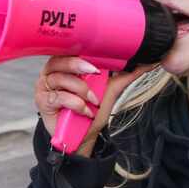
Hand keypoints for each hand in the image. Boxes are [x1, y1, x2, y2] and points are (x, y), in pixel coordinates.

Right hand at [34, 57, 156, 157]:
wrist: (83, 137)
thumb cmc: (91, 111)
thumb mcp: (109, 91)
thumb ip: (124, 76)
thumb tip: (145, 63)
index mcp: (65, 64)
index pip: (68, 50)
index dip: (81, 52)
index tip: (96, 58)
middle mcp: (52, 73)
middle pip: (60, 60)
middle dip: (79, 66)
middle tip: (95, 73)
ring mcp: (44, 87)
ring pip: (61, 78)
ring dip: (81, 89)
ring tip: (93, 101)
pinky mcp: (43, 101)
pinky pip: (59, 96)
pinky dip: (75, 103)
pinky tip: (85, 111)